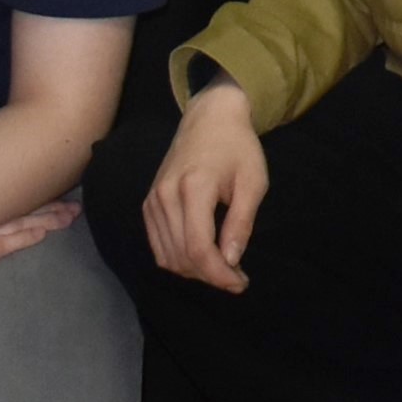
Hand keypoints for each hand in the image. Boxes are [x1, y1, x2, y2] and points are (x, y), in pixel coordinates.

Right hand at [143, 80, 266, 290]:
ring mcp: (153, 201)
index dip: (218, 275)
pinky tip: (202, 257)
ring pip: (167, 257)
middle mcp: (165, 196)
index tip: (241, 283)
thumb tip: (230, 261)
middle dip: (211, 276)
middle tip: (237, 276)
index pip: (197, 248)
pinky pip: (158, 246)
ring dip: (194, 272)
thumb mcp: (253, 182)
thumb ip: (241, 223)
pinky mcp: (148, 204)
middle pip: (181, 257)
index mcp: (193, 188)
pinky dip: (178, 260)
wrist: (209, 119)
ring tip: (222, 267)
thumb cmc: (238, 147)